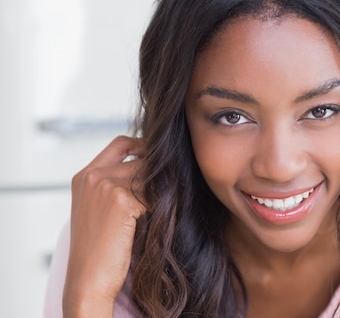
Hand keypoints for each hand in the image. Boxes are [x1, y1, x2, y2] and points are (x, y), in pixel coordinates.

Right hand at [63, 136, 146, 317]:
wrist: (88, 280)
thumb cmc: (99, 249)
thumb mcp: (99, 208)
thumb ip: (116, 184)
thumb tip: (156, 165)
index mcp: (84, 176)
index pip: (121, 143)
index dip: (144, 146)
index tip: (160, 159)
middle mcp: (92, 176)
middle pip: (142, 161)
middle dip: (158, 178)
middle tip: (171, 193)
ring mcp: (105, 185)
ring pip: (152, 178)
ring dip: (162, 194)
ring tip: (162, 212)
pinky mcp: (120, 198)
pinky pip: (155, 195)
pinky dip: (161, 208)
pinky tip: (156, 222)